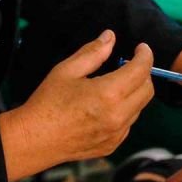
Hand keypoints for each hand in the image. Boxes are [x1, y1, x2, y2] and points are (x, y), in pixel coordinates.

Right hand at [0, 31, 153, 181]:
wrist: (34, 140)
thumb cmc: (48, 102)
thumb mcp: (68, 70)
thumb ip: (93, 52)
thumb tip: (110, 37)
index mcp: (109, 93)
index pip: (141, 70)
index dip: (145, 55)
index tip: (141, 48)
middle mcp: (118, 115)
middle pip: (148, 89)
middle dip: (144, 72)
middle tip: (130, 63)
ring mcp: (117, 133)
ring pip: (140, 107)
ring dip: (135, 91)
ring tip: (116, 83)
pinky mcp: (112, 145)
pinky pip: (129, 123)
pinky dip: (126, 109)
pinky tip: (108, 104)